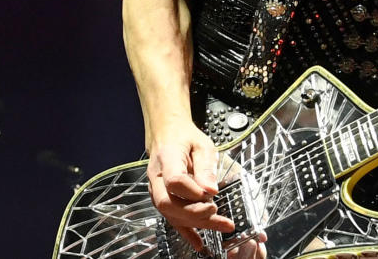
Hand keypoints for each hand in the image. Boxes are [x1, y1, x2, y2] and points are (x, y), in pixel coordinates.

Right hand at [145, 120, 266, 257]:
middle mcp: (157, 177)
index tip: (210, 193)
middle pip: (168, 203)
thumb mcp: (201, 144)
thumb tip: (211, 190)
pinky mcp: (162, 198)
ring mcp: (156, 190)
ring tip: (222, 225)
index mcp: (166, 158)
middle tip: (215, 210)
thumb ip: (206, 166)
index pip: (174, 181)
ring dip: (196, 223)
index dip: (192, 191)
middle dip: (193, 212)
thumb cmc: (184, 137)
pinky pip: (172, 218)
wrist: (167, 134)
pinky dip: (186, 232)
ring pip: (171, 214)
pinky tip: (199, 243)